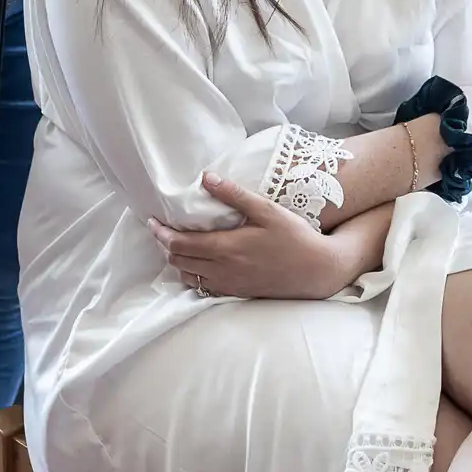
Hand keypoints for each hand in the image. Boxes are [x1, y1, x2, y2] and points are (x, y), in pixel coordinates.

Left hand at [148, 173, 355, 299]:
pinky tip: (198, 263)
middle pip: (179, 262)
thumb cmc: (295, 237)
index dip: (161, 234)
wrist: (318, 270)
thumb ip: (234, 195)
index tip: (153, 222)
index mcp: (226, 248)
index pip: (180, 244)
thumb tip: (206, 178)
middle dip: (165, 246)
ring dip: (178, 262)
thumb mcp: (267, 210)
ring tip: (178, 245)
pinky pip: (204, 288)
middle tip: (162, 230)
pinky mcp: (238, 293)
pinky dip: (193, 275)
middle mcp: (223, 270)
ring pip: (188, 277)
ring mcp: (230, 284)